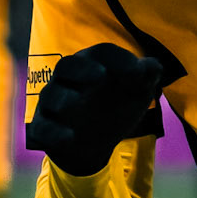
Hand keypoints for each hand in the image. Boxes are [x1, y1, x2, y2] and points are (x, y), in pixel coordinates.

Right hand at [28, 42, 163, 175]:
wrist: (93, 144)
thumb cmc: (115, 107)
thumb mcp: (137, 93)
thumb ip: (147, 76)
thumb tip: (153, 67)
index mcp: (92, 64)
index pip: (101, 53)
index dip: (119, 59)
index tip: (138, 73)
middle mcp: (67, 79)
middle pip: (67, 66)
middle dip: (83, 69)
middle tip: (101, 75)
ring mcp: (53, 104)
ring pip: (50, 95)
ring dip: (64, 98)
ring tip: (80, 102)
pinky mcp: (44, 128)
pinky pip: (42, 128)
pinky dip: (54, 132)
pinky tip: (70, 137)